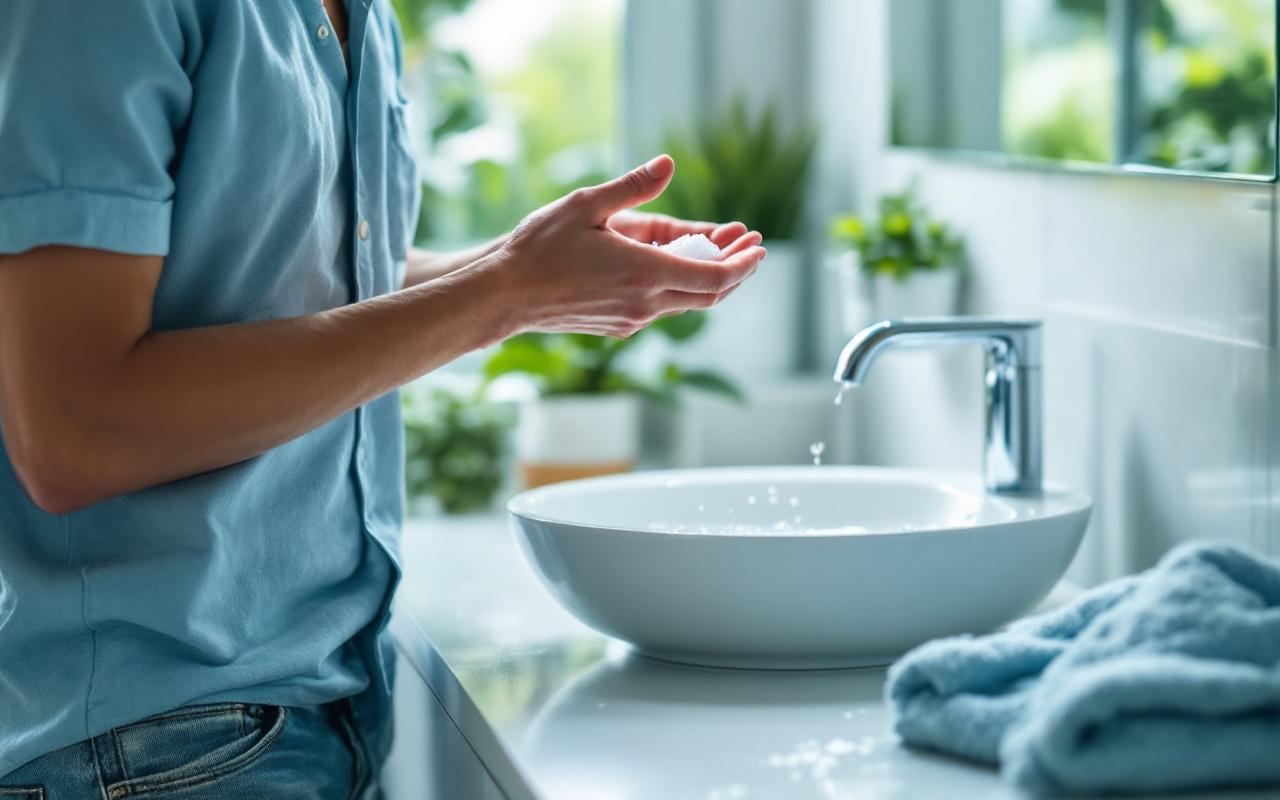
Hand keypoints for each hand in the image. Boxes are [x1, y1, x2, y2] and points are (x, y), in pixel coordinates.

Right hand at [490, 155, 765, 337]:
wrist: (504, 295)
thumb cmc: (540, 247)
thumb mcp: (586, 205)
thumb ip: (633, 187)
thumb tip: (669, 164)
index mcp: (643, 273)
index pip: (714, 277)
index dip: (743, 264)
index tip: (758, 246)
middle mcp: (644, 304)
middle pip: (709, 294)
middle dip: (736, 270)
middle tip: (752, 246)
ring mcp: (632, 320)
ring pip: (687, 302)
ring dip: (708, 277)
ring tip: (718, 248)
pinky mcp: (619, 326)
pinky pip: (663, 307)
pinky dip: (680, 285)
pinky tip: (677, 263)